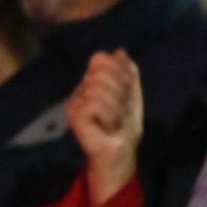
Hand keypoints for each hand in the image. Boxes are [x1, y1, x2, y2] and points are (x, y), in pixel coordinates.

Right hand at [67, 49, 142, 206]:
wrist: (120, 155)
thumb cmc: (124, 129)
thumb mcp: (131, 97)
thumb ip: (127, 74)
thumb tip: (119, 51)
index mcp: (92, 83)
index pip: (103, 59)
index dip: (121, 73)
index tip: (128, 93)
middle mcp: (81, 90)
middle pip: (101, 70)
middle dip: (120, 90)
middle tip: (121, 111)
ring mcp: (75, 102)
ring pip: (98, 86)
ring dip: (116, 105)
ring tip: (115, 120)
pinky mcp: (74, 116)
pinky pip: (95, 102)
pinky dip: (109, 115)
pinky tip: (108, 126)